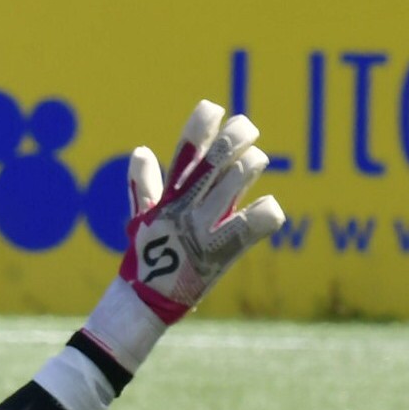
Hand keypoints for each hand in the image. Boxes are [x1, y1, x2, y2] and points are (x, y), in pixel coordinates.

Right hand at [117, 101, 287, 323]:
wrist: (147, 301)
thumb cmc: (146, 258)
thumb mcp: (142, 219)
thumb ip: (144, 185)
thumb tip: (140, 151)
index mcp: (169, 197)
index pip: (184, 152)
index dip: (199, 127)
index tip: (213, 108)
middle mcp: (185, 207)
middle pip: (215, 160)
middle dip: (235, 136)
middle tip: (247, 128)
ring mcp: (202, 229)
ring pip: (236, 182)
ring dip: (250, 166)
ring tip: (255, 160)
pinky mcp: (220, 253)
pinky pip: (252, 226)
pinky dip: (266, 213)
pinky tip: (268, 209)